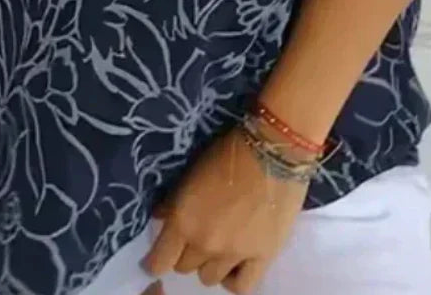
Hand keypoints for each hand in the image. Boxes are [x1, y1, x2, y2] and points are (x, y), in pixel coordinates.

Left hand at [144, 126, 308, 293]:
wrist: (274, 150)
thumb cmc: (228, 152)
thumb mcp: (192, 171)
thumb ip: (174, 201)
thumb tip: (161, 218)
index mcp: (183, 220)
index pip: (159, 261)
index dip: (156, 260)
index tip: (160, 255)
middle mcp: (205, 243)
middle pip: (184, 267)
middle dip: (187, 252)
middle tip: (197, 235)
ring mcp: (234, 253)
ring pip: (210, 278)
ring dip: (210, 263)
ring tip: (220, 245)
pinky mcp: (263, 257)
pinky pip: (242, 287)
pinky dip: (234, 280)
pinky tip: (236, 266)